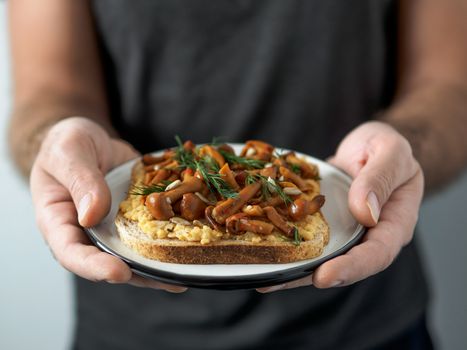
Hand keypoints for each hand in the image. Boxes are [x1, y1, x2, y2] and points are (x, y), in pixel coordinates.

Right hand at [31, 117, 186, 291]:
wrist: (90, 139)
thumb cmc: (67, 144)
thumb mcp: (69, 152)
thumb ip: (80, 180)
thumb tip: (93, 215)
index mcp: (60, 221)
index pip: (72, 253)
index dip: (94, 267)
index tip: (119, 272)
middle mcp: (89, 232)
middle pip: (110, 262)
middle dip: (140, 274)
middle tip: (168, 282)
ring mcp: (116, 227)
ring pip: (136, 253)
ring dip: (161, 265)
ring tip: (185, 275)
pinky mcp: (137, 218)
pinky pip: (153, 230)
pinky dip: (171, 237)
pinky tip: (194, 242)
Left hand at [258, 121, 423, 291]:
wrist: (369, 145)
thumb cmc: (386, 147)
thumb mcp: (390, 152)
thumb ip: (380, 179)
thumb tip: (365, 212)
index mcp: (394, 224)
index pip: (376, 254)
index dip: (350, 267)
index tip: (324, 276)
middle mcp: (367, 235)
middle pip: (342, 264)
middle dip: (309, 275)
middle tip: (278, 280)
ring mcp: (343, 231)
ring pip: (320, 255)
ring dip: (292, 267)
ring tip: (264, 276)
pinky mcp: (324, 223)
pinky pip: (306, 235)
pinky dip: (286, 242)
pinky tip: (262, 246)